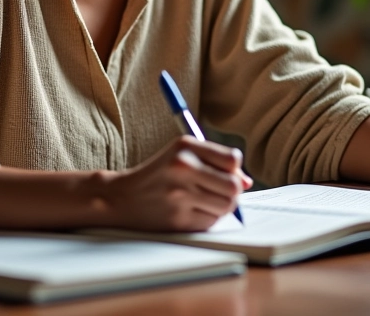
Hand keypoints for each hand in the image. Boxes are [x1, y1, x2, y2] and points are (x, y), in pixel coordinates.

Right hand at [103, 136, 252, 231]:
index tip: (226, 172)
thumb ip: (215, 162)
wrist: (122, 197)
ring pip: (226, 206)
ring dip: (221, 206)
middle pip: (233, 186)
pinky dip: (207, 219)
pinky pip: (211, 222)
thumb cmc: (158, 174)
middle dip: (232, 191)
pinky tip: (191, 211)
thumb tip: (247, 182)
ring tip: (204, 200)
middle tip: (220, 191)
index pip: (232, 159)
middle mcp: (183, 167)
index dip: (234, 169)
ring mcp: (180, 195)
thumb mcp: (182, 154)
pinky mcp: (178, 219)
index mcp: (185, 146)